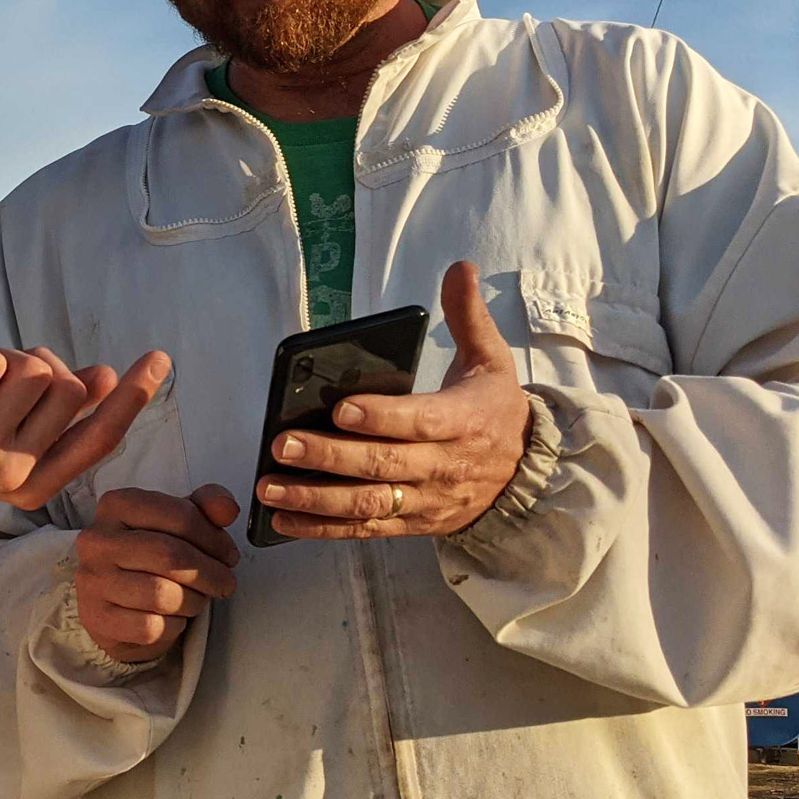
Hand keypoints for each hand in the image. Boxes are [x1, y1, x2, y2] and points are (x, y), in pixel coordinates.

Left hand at [0, 347, 170, 511]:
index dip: (133, 397)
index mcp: (35, 484)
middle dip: (39, 363)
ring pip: (32, 369)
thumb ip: (54, 412)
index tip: (158, 358)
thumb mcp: (5, 430)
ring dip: (3, 358)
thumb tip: (102, 380)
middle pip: (67, 388)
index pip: (100, 437)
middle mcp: (12, 474)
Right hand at [73, 485, 241, 663]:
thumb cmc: (149, 556)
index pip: (179, 516)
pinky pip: (151, 627)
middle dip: (210, 573)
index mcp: (116, 505)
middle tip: (224, 583)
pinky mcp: (98, 618)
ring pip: (163, 595)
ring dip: (193, 601)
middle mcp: (97, 540)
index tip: (228, 555)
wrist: (113, 601)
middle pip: (172, 555)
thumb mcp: (176, 522)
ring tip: (196, 599)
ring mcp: (93, 580)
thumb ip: (206, 506)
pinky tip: (172, 617)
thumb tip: (227, 509)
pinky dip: (173, 626)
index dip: (214, 539)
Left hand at [255, 260, 530, 539]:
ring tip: (270, 486)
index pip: (420, 421)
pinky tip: (283, 519)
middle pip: (385, 465)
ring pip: (370, 505)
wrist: (527, 472)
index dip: (381, 418)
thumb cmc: (496, 408)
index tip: (340, 409)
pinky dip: (323, 529)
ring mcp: (428, 501)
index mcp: (465, 421)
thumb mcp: (492, 359)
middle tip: (283, 444)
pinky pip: (366, 530)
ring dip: (316, 500)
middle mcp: (445, 467)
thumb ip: (468, 315)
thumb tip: (461, 268)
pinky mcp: (415, 524)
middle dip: (331, 457)